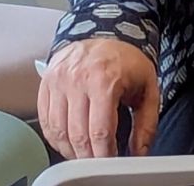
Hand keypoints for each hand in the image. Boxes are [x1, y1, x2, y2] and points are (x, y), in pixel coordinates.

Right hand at [38, 38, 161, 158]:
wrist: (106, 32)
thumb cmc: (127, 61)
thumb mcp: (148, 89)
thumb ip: (146, 124)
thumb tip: (139, 152)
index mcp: (104, 80)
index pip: (100, 131)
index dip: (105, 154)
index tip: (111, 160)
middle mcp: (77, 78)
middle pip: (77, 134)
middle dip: (88, 156)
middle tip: (97, 160)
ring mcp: (58, 79)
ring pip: (57, 130)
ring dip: (70, 150)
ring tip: (83, 154)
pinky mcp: (46, 81)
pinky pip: (45, 118)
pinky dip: (54, 136)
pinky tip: (67, 141)